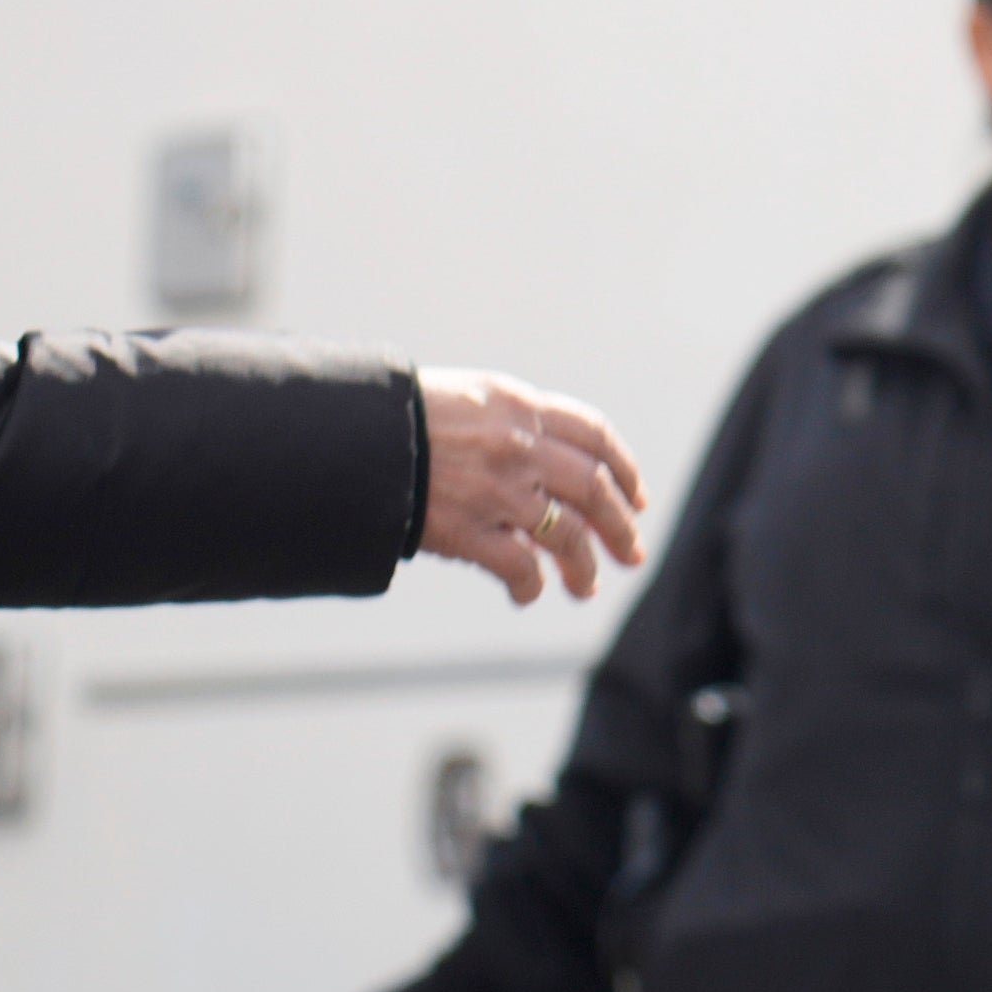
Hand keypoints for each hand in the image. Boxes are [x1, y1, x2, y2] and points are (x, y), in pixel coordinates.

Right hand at [416, 369, 648, 605]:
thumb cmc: (403, 416)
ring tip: (585, 586)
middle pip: (594, 489)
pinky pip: (520, 568)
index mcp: (521, 406)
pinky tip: (529, 594)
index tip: (636, 497)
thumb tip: (549, 459)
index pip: (595, 434)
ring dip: (583, 566)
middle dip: (620, 526)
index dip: (624, 469)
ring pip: (567, 536)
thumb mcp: (470, 397)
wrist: (355, 437)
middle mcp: (520, 446)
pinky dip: (532, 586)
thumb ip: (514, 423)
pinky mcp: (470, 531)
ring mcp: (498, 491)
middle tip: (631, 552)